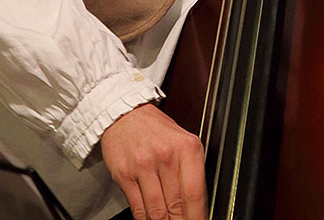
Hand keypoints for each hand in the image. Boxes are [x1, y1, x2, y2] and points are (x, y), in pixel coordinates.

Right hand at [101, 103, 206, 218]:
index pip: (195, 193)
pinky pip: (138, 209)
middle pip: (176, 206)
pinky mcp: (125, 175)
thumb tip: (198, 205)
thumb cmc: (156, 129)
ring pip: (157, 212)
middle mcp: (165, 155)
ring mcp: (143, 165)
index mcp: (186, 147)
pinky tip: (150, 218)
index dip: (197, 216)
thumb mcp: (182, 142)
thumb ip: (192, 171)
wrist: (125, 114)